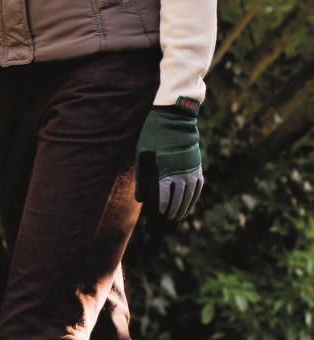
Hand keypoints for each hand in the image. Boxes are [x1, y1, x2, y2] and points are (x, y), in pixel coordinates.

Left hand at [136, 100, 203, 223]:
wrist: (175, 118)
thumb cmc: (153, 136)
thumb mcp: (142, 155)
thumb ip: (141, 177)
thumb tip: (141, 199)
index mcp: (166, 170)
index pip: (165, 196)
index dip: (162, 208)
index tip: (158, 215)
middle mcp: (182, 172)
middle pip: (179, 199)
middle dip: (173, 211)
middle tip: (167, 220)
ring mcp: (192, 169)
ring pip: (191, 195)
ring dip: (185, 207)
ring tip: (178, 217)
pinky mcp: (197, 165)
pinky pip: (198, 185)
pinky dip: (194, 196)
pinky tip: (190, 203)